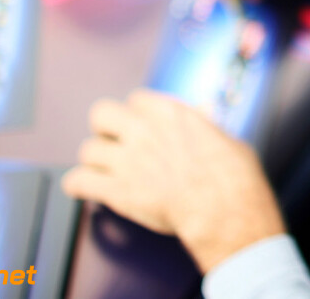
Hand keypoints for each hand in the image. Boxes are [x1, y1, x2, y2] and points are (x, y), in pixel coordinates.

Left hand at [61, 89, 285, 272]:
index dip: (137, 114)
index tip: (142, 126)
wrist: (223, 208)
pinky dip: (77, 185)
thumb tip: (205, 123)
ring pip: (87, 150)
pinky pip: (77, 181)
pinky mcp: (116, 190)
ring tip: (103, 170)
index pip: (136, 100)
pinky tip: (83, 188)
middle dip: (105, 128)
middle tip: (114, 142)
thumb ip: (204, 129)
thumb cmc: (232, 176)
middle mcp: (142, 130)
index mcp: (169, 113)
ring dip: (95, 160)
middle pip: (101, 114)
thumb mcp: (225, 138)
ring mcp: (126, 160)